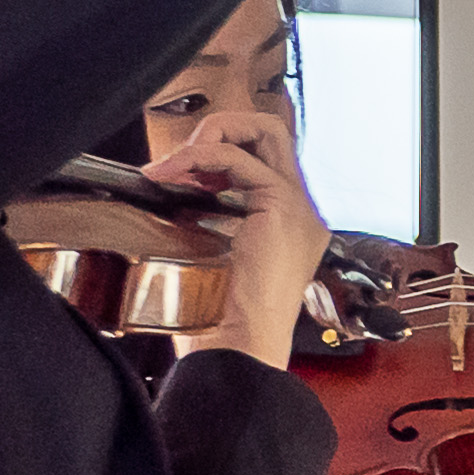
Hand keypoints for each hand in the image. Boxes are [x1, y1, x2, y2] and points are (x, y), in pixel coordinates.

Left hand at [155, 108, 330, 372]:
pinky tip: (170, 174)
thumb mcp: (216, 259)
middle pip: (273, 133)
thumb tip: (173, 193)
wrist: (241, 346)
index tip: (181, 175)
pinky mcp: (283, 205)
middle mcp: (304, 211)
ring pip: (264, 130)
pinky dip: (197, 157)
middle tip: (182, 157)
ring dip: (210, 135)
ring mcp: (299, 207)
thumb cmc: (224, 319)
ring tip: (173, 163)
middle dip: (221, 128)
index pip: (264, 160)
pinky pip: (239, 158)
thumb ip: (211, 224)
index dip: (219, 153)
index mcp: (292, 225)